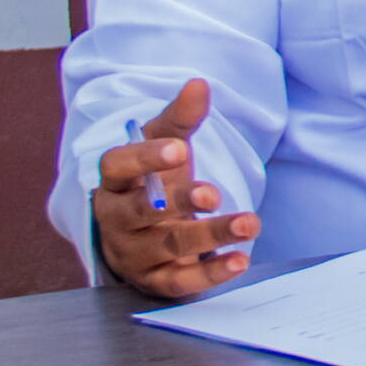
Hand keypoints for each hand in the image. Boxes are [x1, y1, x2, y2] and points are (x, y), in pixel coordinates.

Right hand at [92, 77, 262, 297]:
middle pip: (142, 211)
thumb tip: (200, 84)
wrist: (144, 238)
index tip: (177, 148)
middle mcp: (118, 220)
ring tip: (249, 223)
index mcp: (115, 182)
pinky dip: (212, 274)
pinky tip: (239, 261)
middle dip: (179, 202)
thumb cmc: (154, 183)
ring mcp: (136, 254)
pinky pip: (182, 282)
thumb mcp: (165, 148)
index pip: (118, 167)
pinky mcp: (157, 281)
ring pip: (170, 245)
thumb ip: (180, 119)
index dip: (145, 159)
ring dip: (211, 235)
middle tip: (213, 193)